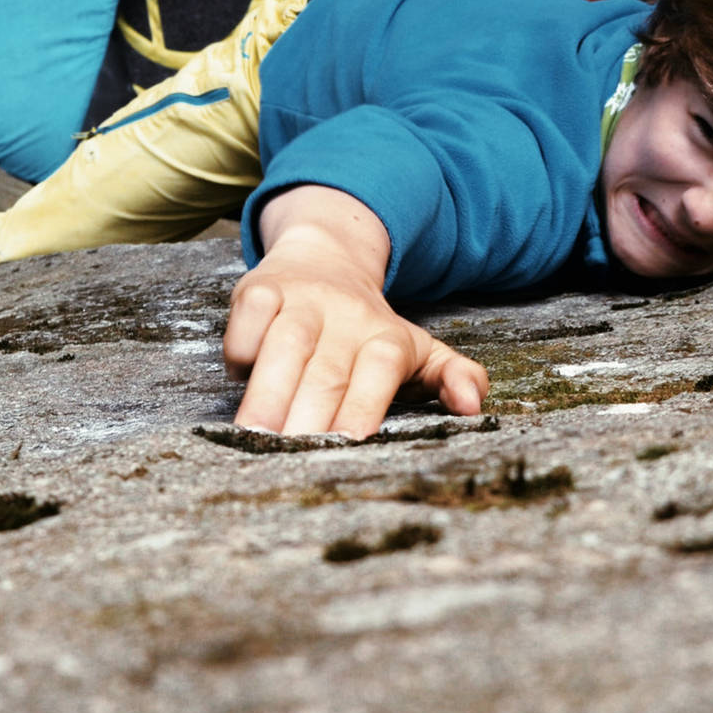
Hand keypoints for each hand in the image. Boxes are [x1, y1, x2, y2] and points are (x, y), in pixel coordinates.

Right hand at [222, 186, 487, 437]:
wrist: (325, 256)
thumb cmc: (367, 328)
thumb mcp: (419, 348)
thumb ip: (453, 376)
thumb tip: (473, 406)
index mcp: (386, 336)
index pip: (379, 370)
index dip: (364, 405)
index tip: (350, 445)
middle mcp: (344, 315)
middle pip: (328, 369)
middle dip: (309, 414)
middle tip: (292, 455)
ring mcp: (300, 300)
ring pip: (285, 346)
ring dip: (269, 391)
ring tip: (254, 436)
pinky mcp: (260, 289)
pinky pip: (249, 319)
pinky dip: (241, 350)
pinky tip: (239, 382)